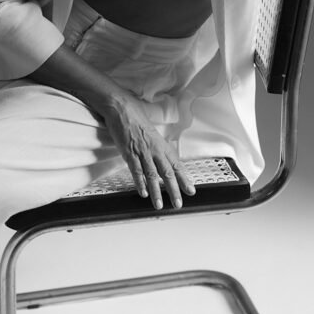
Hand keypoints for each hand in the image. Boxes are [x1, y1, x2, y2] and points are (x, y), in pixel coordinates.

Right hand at [101, 93, 195, 209]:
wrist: (122, 108)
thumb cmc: (136, 119)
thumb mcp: (151, 133)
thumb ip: (157, 146)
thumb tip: (162, 157)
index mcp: (161, 144)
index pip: (176, 165)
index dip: (184, 179)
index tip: (191, 191)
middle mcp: (155, 149)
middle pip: (167, 172)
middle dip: (174, 190)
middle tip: (179, 204)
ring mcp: (142, 151)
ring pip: (152, 175)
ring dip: (156, 191)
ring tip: (159, 205)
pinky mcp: (129, 152)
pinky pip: (136, 170)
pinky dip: (140, 182)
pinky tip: (143, 193)